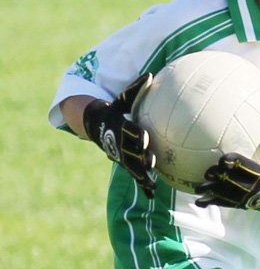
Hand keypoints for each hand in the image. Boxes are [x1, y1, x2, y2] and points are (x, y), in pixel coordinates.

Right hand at [82, 74, 155, 197]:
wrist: (96, 124)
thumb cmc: (114, 108)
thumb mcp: (123, 98)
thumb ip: (136, 88)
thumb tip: (151, 74)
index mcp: (121, 128)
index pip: (129, 132)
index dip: (136, 135)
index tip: (144, 138)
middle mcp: (121, 144)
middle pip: (131, 152)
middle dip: (140, 157)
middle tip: (150, 161)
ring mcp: (122, 156)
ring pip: (133, 167)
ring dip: (142, 175)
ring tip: (151, 184)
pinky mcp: (126, 163)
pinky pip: (135, 175)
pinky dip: (143, 185)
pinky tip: (153, 194)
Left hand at [195, 130, 259, 213]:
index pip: (246, 168)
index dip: (234, 164)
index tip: (224, 159)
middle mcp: (252, 188)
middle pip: (232, 182)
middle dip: (219, 177)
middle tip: (208, 172)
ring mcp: (245, 198)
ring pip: (225, 194)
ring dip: (211, 191)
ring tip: (197, 188)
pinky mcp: (240, 205)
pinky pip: (224, 204)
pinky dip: (211, 202)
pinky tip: (199, 202)